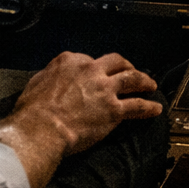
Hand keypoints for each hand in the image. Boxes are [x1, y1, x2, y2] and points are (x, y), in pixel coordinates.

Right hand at [0, 52, 161, 187]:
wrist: (41, 128)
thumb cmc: (32, 111)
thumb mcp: (36, 83)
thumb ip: (49, 77)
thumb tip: (51, 81)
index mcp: (70, 62)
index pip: (87, 59)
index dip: (94, 68)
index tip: (95, 74)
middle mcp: (91, 70)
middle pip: (115, 62)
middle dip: (125, 65)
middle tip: (130, 70)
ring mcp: (105, 89)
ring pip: (132, 78)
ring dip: (143, 80)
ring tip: (150, 85)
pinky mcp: (114, 109)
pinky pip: (137, 106)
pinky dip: (148, 107)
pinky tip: (155, 109)